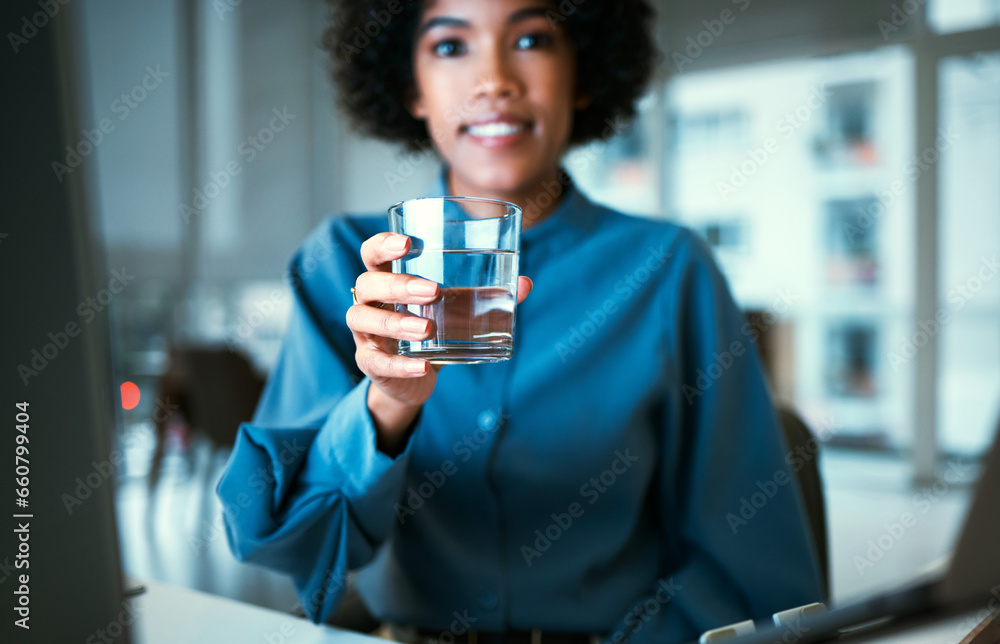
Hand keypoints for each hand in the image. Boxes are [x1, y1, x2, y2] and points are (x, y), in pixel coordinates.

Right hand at [348, 232, 532, 451]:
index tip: (409, 243)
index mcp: (387, 278)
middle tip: (432, 291)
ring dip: (395, 323)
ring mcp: (364, 334)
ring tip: (427, 329)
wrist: (412, 377)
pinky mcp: (370, 363)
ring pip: (362, 320)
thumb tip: (525, 283)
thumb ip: (483, 296)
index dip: (383, 244)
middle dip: (398, 285)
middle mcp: (369, 302)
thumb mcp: (456, 310)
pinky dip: (399, 365)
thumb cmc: (431, 328)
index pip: (372, 253)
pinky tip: (422, 366)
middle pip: (367, 284)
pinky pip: (376, 362)